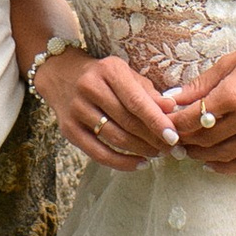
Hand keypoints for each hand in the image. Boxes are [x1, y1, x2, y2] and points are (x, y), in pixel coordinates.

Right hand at [28, 43, 182, 171]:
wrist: (61, 74)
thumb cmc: (103, 76)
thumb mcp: (126, 74)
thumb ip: (148, 92)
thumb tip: (172, 109)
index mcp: (109, 71)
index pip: (136, 101)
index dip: (156, 121)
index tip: (174, 137)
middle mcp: (90, 88)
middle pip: (127, 122)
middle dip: (152, 139)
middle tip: (171, 150)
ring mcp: (77, 110)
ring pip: (115, 138)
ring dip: (140, 150)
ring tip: (158, 154)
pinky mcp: (68, 130)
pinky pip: (98, 153)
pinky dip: (121, 163)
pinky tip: (139, 164)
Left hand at [160, 34, 235, 171]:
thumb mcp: (231, 62)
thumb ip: (201, 84)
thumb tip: (173, 97)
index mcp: (231, 94)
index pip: (191, 119)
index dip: (174, 123)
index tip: (165, 122)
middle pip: (203, 139)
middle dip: (184, 140)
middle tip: (174, 137)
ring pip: (220, 155)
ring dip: (200, 155)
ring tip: (190, 149)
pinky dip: (225, 167)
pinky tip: (212, 164)